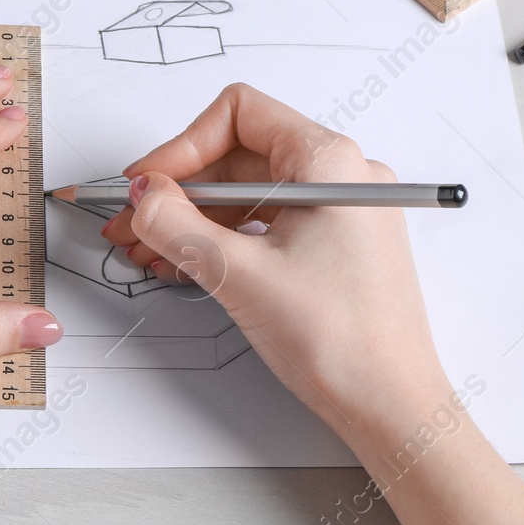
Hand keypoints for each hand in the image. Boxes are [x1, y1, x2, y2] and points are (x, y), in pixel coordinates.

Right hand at [101, 84, 449, 439]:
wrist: (392, 409)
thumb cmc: (342, 342)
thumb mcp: (239, 275)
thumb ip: (176, 224)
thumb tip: (141, 194)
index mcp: (330, 162)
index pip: (238, 115)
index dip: (181, 146)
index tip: (146, 185)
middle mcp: (341, 176)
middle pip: (238, 154)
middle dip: (177, 189)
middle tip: (131, 223)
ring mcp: (339, 211)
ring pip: (247, 193)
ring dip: (192, 219)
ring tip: (147, 251)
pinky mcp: (333, 245)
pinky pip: (265, 224)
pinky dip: (221, 240)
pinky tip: (184, 264)